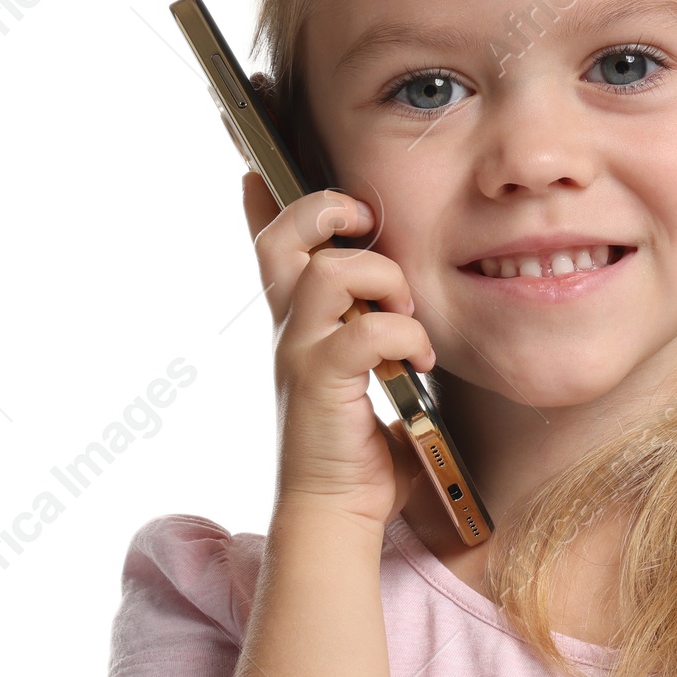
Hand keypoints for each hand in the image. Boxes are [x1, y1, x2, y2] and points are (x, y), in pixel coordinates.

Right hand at [241, 171, 430, 526]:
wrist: (334, 508)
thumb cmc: (354, 445)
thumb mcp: (359, 373)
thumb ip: (368, 333)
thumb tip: (392, 307)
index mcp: (297, 323)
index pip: (268, 245)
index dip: (263, 200)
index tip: (258, 168)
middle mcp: (290, 329)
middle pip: (283, 238)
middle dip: (325, 210)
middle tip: (364, 224)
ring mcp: (301, 353)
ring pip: (330, 272)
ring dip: (383, 280)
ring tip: (407, 312)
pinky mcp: (324, 382)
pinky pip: (364, 330)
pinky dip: (402, 335)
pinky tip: (417, 360)